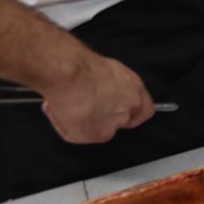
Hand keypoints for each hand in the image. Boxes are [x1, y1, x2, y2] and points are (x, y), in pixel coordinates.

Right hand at [39, 53, 153, 143]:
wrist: (71, 74)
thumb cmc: (87, 67)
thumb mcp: (112, 72)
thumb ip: (117, 87)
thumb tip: (107, 92)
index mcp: (135, 92)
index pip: (143, 111)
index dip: (131, 112)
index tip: (119, 108)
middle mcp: (127, 112)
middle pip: (121, 121)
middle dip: (106, 116)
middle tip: (88, 106)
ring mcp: (110, 127)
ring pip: (99, 130)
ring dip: (87, 121)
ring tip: (71, 106)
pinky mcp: (90, 136)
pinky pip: (76, 135)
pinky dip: (66, 125)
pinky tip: (60, 111)